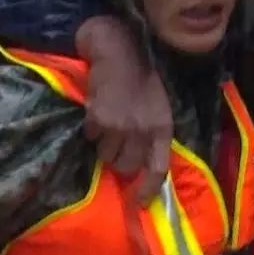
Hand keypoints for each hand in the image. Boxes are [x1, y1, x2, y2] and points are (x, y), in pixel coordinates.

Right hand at [76, 16, 172, 202]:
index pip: (159, 169)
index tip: (138, 202)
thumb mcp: (159, 107)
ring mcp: (121, 127)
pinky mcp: (99, 120)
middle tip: (117, 144)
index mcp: (163, 129)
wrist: (121, 51)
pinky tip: (99, 110)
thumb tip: (139, 164)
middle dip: (119, 161)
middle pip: (126, 167)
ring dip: (104, 143)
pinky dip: (92, 128)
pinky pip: (91, 137)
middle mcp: (143, 132)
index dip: (148, 190)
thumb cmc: (142, 79)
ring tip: (109, 121)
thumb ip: (152, 134)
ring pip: (105, 155)